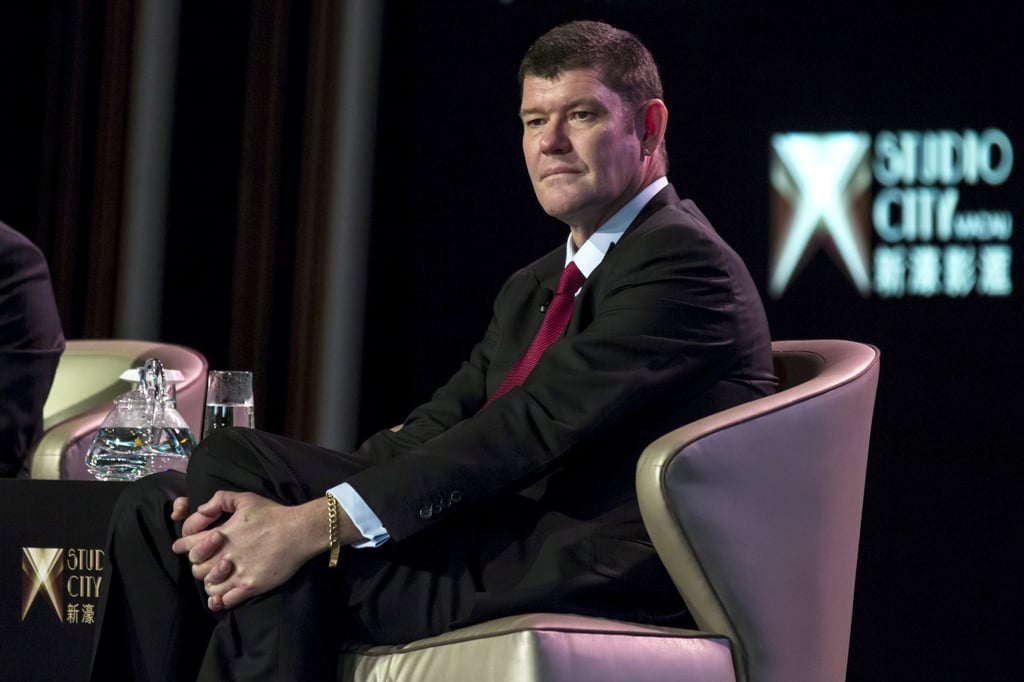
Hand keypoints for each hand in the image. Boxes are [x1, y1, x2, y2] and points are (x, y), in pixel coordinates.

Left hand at [171, 491, 328, 610]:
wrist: (299, 531)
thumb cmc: (273, 514)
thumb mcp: (246, 498)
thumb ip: (220, 500)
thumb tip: (202, 510)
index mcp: (220, 535)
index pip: (188, 545)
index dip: (183, 546)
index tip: (184, 547)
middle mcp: (225, 556)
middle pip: (197, 569)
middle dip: (199, 565)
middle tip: (208, 562)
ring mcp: (237, 573)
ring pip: (210, 587)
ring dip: (211, 582)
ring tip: (218, 577)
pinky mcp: (250, 586)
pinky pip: (226, 601)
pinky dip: (222, 599)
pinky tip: (226, 593)